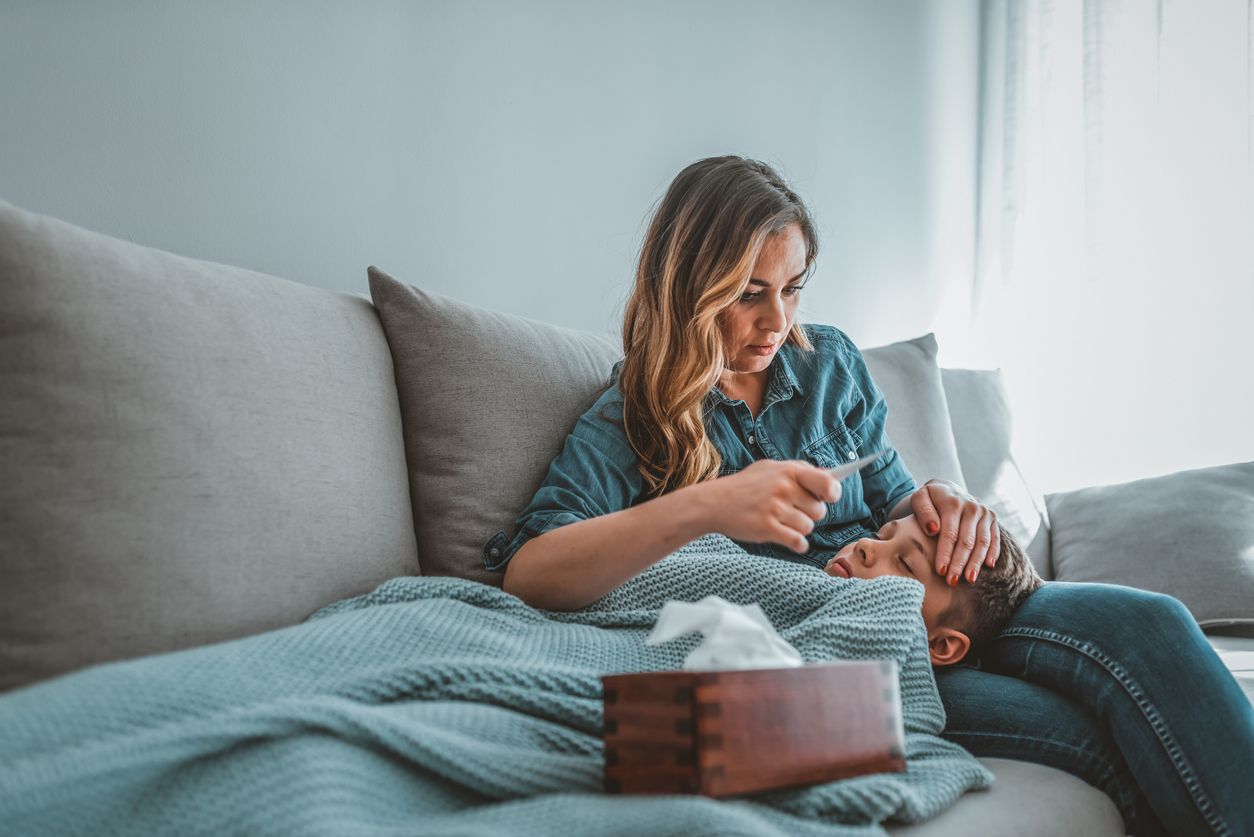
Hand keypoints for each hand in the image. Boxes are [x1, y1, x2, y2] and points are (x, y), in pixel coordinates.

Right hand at [702, 459, 840, 553]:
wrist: (713, 503)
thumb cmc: (745, 486)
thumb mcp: (770, 469)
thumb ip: (799, 471)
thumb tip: (831, 477)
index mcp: (787, 471)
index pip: (826, 482)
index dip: (833, 492)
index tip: (830, 497)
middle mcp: (783, 488)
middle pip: (819, 510)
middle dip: (810, 514)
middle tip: (794, 512)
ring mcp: (774, 509)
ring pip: (808, 527)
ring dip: (800, 529)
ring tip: (784, 523)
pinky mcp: (767, 528)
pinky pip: (798, 541)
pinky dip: (797, 544)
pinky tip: (789, 539)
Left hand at [909, 479, 1000, 585]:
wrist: (947, 489)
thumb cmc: (930, 499)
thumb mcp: (919, 498)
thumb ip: (923, 512)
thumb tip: (933, 529)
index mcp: (953, 503)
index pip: (950, 534)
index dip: (945, 554)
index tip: (941, 571)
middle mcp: (972, 507)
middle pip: (967, 541)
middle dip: (959, 563)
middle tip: (952, 581)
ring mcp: (984, 512)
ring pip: (982, 542)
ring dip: (976, 562)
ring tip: (969, 579)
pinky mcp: (992, 518)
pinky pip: (995, 538)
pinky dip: (993, 552)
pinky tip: (988, 566)